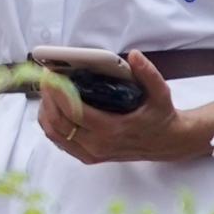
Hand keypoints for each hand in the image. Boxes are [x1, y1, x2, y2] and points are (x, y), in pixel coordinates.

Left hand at [35, 52, 211, 166]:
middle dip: (47, 99)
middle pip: (58, 123)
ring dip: (46, 111)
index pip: (74, 112)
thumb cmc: (161, 116)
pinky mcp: (88, 157)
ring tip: (48, 91)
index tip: (51, 75)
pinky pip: (60, 141)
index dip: (58, 92)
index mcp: (112, 130)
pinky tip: (54, 108)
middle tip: (46, 79)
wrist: (167, 143)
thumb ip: (148, 73)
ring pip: (54, 134)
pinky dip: (51, 124)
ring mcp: (91, 153)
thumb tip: (134, 56)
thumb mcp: (160, 93)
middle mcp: (98, 145)